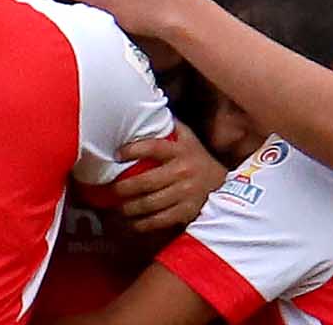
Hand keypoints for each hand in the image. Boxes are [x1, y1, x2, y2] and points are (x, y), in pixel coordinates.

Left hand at [112, 123, 226, 232]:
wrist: (222, 184)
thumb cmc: (197, 158)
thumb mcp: (188, 138)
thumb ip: (170, 126)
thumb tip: (149, 109)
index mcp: (180, 150)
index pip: (153, 147)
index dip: (133, 150)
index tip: (117, 154)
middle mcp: (182, 171)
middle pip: (145, 182)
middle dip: (123, 188)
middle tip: (110, 190)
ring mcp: (185, 193)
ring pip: (149, 203)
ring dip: (129, 208)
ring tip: (118, 207)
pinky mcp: (186, 211)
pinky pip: (160, 220)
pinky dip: (143, 223)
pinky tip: (133, 223)